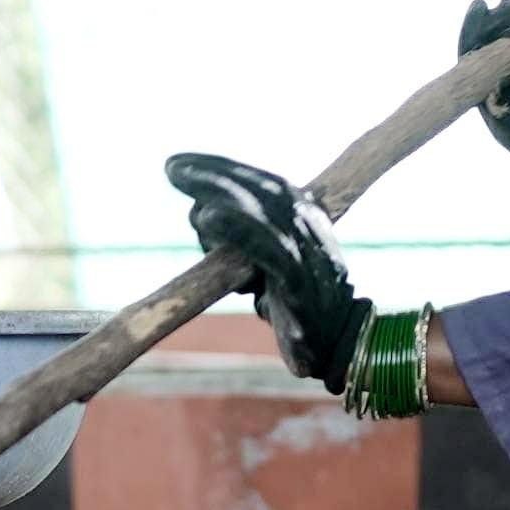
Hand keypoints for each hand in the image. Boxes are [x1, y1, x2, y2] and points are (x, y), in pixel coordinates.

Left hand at [164, 152, 368, 387]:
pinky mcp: (300, 280)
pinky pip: (267, 247)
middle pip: (261, 189)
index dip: (223, 168)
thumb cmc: (296, 306)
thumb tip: (202, 213)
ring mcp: (308, 251)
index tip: (181, 163)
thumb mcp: (270, 263)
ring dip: (220, 190)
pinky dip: (238, 229)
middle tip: (172, 167)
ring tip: (183, 181)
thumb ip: (245, 237)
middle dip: (214, 173)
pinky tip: (211, 218)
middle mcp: (310, 227)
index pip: (264, 183)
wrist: (337, 346)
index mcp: (306, 217)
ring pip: (263, 210)